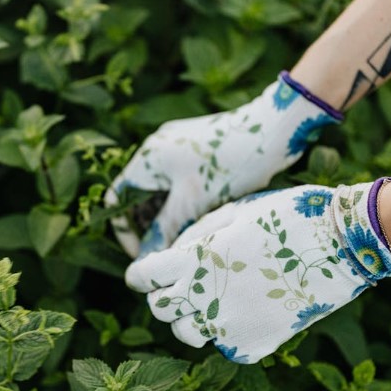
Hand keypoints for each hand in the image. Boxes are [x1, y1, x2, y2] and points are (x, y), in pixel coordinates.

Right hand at [106, 72, 341, 257]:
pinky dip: (183, 202)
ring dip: (167, 216)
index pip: (118, 197)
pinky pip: (179, 181)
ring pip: (161, 190)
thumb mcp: (192, 204)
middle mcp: (157, 148)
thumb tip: (144, 261)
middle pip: (138, 195)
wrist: (272, 130)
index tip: (142, 256)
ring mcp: (178, 146)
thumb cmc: (229, 166)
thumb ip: (164, 231)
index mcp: (148, 157)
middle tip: (166, 251)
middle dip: (148, 225)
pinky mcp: (198, 149)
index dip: (125, 230)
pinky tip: (201, 220)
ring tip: (186, 240)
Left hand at [125, 180, 390, 363]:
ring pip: (187, 334)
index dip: (139, 276)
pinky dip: (227, 332)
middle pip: (160, 310)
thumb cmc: (288, 216)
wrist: (343, 243)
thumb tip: (175, 252)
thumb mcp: (235, 212)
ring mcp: (229, 325)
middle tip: (181, 286)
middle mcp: (205, 296)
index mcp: (196, 259)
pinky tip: (245, 312)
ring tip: (213, 301)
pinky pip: (224, 347)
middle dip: (164, 297)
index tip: (143, 276)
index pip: (144, 277)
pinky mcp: (254, 344)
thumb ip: (197, 234)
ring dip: (192, 319)